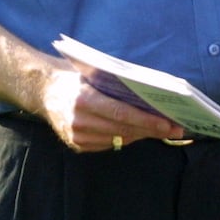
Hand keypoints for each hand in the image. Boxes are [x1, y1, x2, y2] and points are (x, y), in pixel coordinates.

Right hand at [38, 66, 182, 152]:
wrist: (44, 90)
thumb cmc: (76, 77)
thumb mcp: (94, 73)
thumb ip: (117, 84)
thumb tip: (152, 95)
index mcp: (84, 99)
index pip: (122, 114)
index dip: (147, 121)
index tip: (168, 123)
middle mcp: (79, 121)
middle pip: (123, 130)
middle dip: (152, 130)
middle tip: (175, 128)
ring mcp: (77, 136)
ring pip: (118, 140)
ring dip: (142, 135)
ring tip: (162, 130)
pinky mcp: (77, 145)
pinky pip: (109, 145)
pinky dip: (126, 138)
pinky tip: (140, 132)